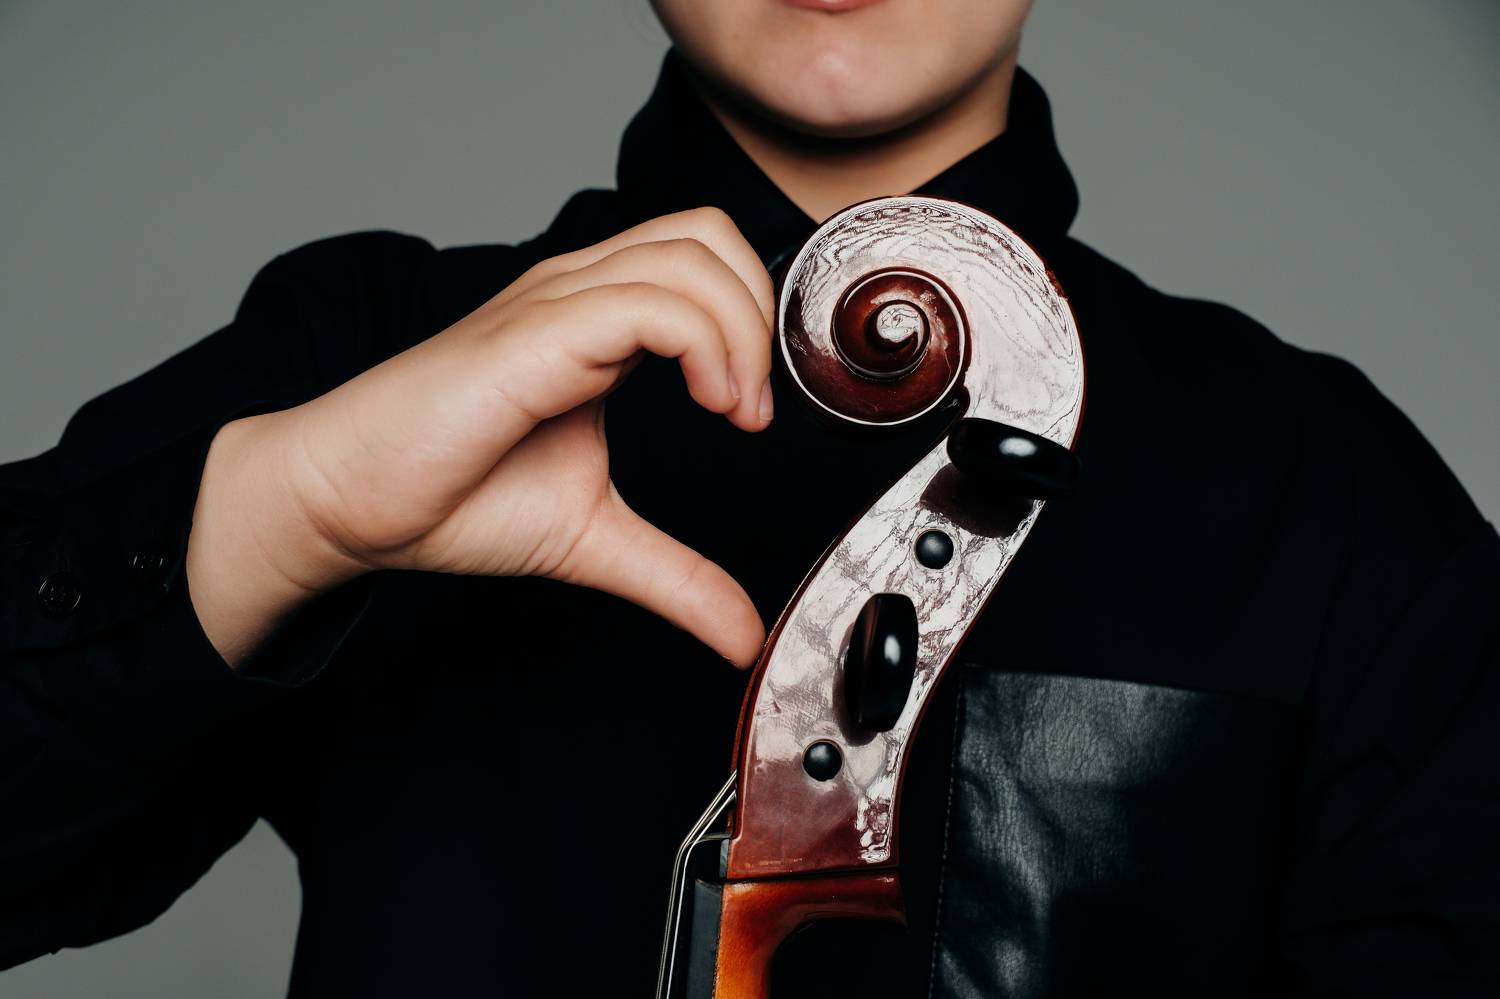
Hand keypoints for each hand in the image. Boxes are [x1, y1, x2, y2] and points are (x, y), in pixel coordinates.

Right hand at [188, 208, 774, 667]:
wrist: (348, 502)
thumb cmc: (452, 498)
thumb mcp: (595, 538)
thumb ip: (677, 576)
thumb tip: (743, 634)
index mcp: (594, 317)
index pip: (704, 255)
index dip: (753, 319)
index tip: (752, 414)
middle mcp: (577, 292)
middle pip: (707, 233)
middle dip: (760, 315)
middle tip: (751, 411)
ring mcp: (552, 304)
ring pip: (688, 257)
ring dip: (740, 333)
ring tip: (733, 413)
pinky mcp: (529, 337)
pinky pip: (645, 305)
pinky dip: (704, 345)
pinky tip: (705, 405)